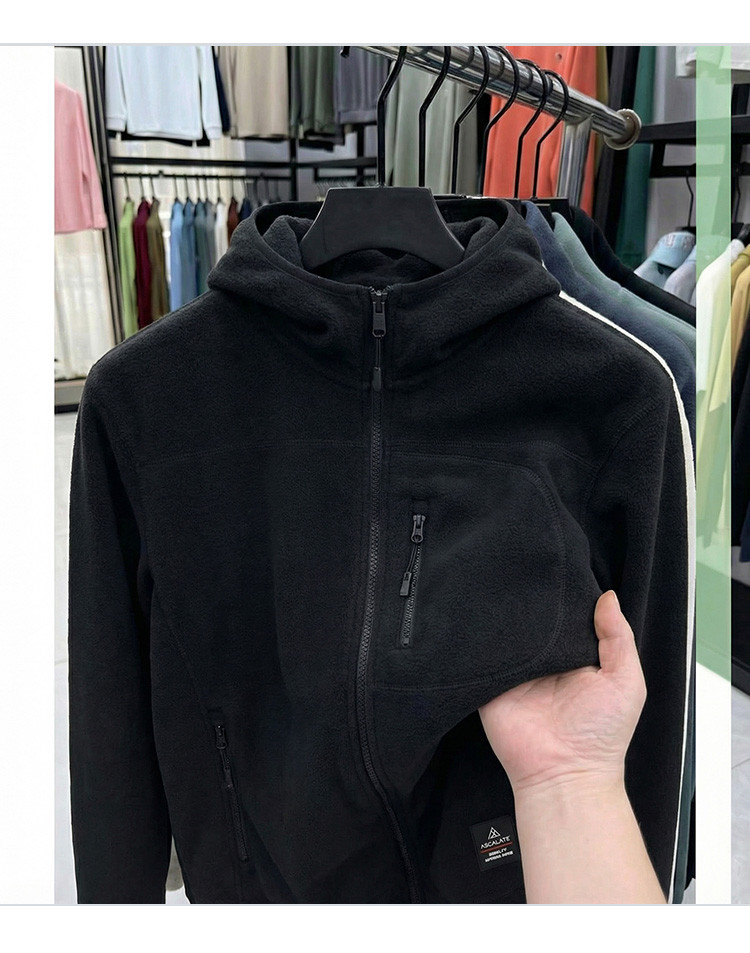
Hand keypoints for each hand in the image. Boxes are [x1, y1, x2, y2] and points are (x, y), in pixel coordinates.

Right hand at [478, 590, 646, 794]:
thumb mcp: (625, 681)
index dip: (563, 595)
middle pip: (532, 621)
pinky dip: (478, 641)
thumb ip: (618, 638)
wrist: (565, 774)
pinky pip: (480, 656)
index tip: (555, 567)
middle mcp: (543, 660)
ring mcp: (514, 671)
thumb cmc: (603, 733)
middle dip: (530, 601)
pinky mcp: (488, 683)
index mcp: (574, 656)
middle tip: (523, 570)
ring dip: (503, 617)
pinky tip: (479, 618)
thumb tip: (607, 596)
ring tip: (499, 585)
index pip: (565, 616)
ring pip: (505, 633)